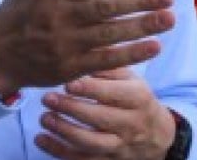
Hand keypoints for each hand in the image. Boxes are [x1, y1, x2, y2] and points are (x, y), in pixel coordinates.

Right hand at [0, 0, 175, 98]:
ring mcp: (63, 44)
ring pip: (107, 34)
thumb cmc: (21, 8)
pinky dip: (130, 54)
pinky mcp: (69, 67)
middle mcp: (57, 16)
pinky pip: (104, 60)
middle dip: (138, 2)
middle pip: (103, 8)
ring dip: (141, 27)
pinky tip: (154, 46)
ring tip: (169, 18)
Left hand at [35, 68, 175, 159]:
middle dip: (71, 108)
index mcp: (138, 98)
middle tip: (47, 97)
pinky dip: (58, 150)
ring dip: (63, 130)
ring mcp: (119, 146)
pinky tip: (40, 138)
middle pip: (99, 118)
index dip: (90, 89)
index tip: (68, 82)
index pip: (114, 94)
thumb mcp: (131, 80)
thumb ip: (109, 66)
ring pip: (90, 142)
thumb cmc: (136, 100)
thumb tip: (88, 46)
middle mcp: (131, 124)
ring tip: (44, 117)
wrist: (156, 136)